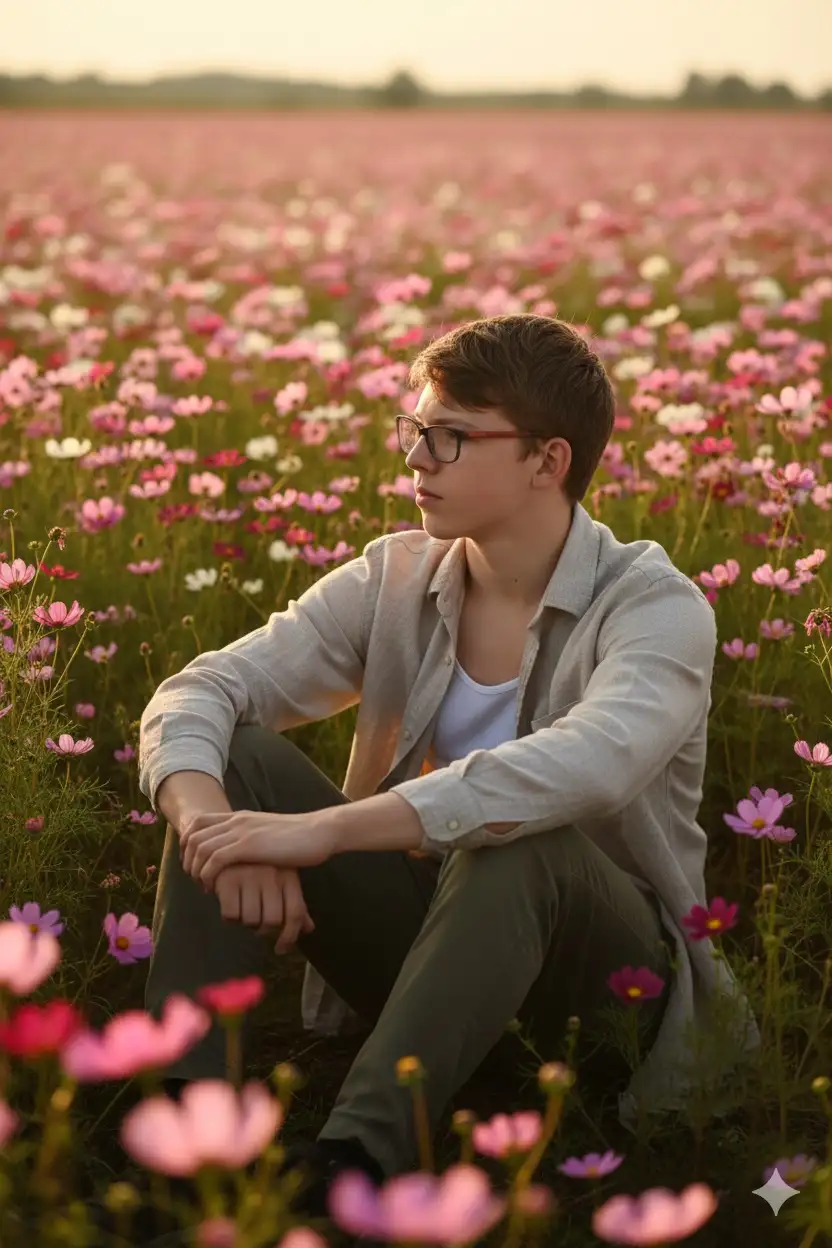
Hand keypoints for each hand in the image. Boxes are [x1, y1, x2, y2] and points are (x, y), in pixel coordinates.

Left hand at [180, 809, 339, 887]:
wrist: (319, 831)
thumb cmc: (300, 838)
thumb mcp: (269, 832)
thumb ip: (253, 837)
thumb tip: (245, 852)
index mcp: (240, 816)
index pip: (198, 822)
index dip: (187, 843)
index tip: (192, 863)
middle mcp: (236, 821)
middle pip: (193, 835)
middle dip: (187, 859)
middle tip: (194, 879)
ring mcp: (241, 832)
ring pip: (200, 848)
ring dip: (195, 870)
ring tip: (203, 886)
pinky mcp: (248, 846)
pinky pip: (214, 860)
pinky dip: (207, 875)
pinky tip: (213, 888)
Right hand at [213, 863, 314, 954]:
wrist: (227, 841)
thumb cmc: (258, 865)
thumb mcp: (281, 878)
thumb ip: (294, 904)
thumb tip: (308, 929)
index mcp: (288, 875)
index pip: (295, 913)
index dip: (290, 936)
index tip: (280, 949)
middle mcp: (272, 875)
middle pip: (273, 921)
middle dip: (263, 930)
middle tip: (256, 924)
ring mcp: (250, 876)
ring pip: (251, 920)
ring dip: (246, 922)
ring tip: (242, 909)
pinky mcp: (228, 879)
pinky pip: (231, 915)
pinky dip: (229, 916)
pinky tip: (229, 903)